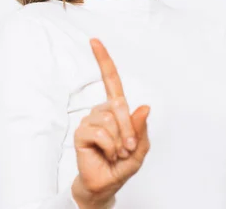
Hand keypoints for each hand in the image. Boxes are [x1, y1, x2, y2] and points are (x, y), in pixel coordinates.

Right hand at [71, 38, 150, 206]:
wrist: (105, 184)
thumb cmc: (121, 165)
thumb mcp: (140, 149)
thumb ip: (142, 129)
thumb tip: (144, 106)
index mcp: (116, 110)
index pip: (110, 80)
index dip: (103, 60)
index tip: (94, 40)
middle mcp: (102, 111)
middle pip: (118, 106)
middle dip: (129, 131)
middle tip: (128, 149)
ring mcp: (90, 121)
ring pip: (109, 121)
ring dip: (118, 142)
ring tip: (115, 153)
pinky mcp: (81, 133)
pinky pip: (99, 133)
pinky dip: (109, 146)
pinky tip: (106, 154)